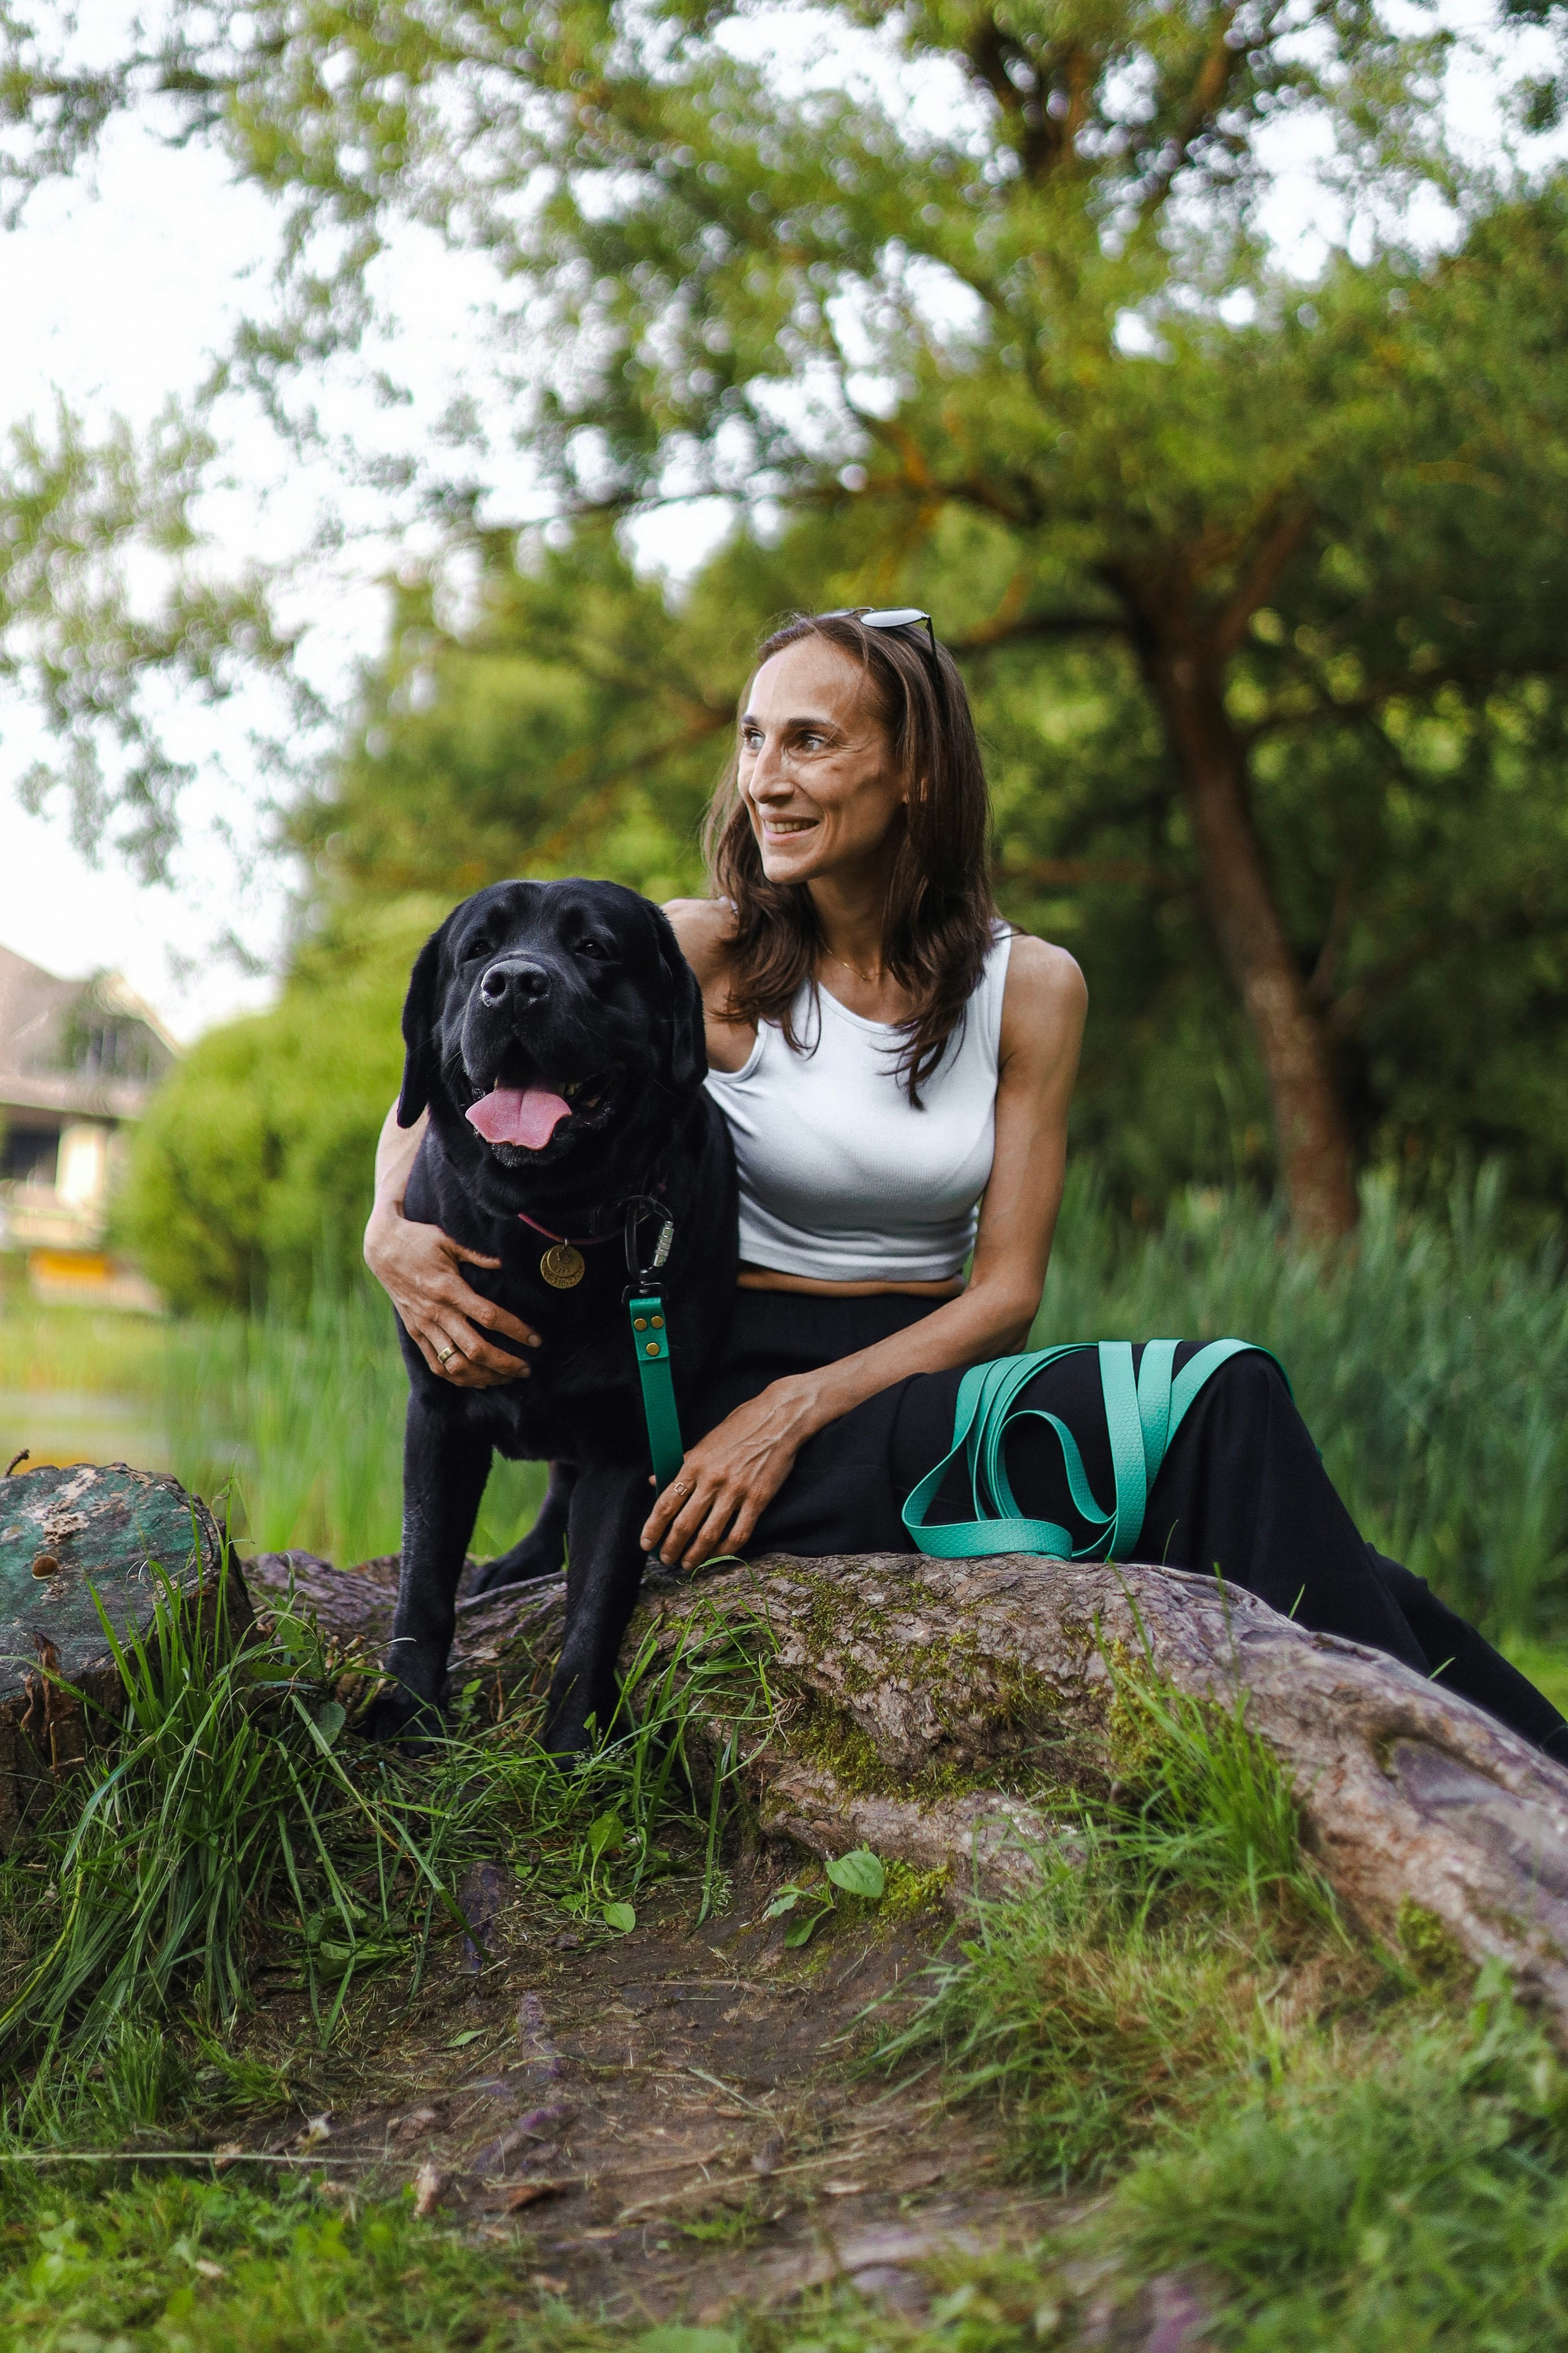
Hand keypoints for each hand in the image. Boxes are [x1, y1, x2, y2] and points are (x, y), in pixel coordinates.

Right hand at [364, 1200, 539, 1385]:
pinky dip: (458, 1378)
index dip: (516, 1330)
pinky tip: (478, 1380)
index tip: (536, 1340)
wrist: (382, 1247)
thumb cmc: (419, 1240)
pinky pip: (436, 1364)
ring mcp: (424, 1326)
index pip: (489, 1317)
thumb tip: (507, 1263)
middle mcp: (436, 1312)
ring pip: (455, 1365)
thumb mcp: (449, 1240)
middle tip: (526, 1369)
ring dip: (484, 1376)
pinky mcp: (415, 1332)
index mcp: (449, 1289)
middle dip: (504, 1364)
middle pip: (475, 1349)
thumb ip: (479, 1255)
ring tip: (506, 1378)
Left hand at [640, 1380, 814, 1566]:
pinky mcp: (758, 1499)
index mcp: (695, 1464)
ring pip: (709, 1534)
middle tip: (666, 1559)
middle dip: (671, 1547)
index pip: (666, 1503)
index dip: (653, 1528)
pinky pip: (739, 1533)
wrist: (778, 1420)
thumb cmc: (740, 1427)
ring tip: (688, 1564)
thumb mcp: (705, 1442)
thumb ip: (681, 1464)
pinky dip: (725, 1550)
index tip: (646, 1543)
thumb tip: (655, 1482)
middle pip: (684, 1524)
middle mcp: (712, 1480)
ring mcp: (736, 1491)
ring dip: (695, 1555)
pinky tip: (717, 1555)